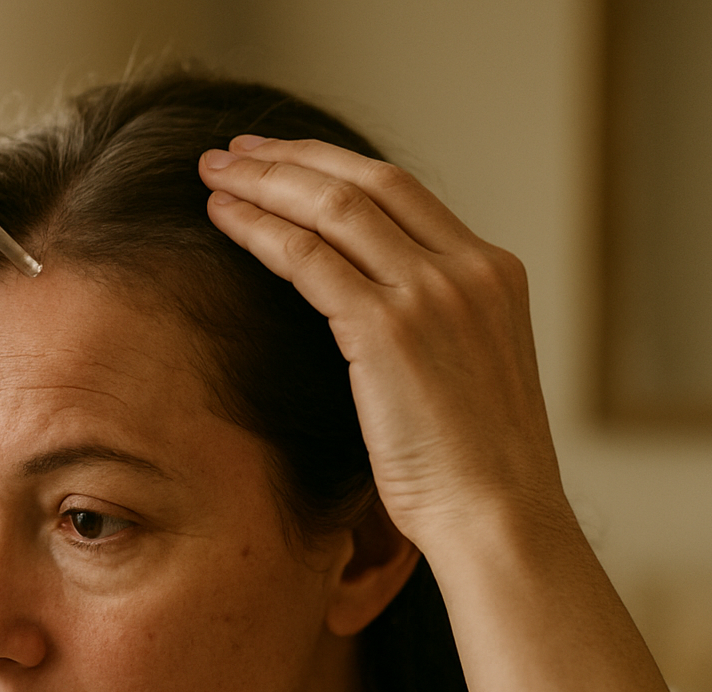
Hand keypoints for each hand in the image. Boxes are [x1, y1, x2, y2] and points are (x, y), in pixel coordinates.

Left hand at [198, 136, 567, 554]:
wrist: (499, 519)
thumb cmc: (475, 471)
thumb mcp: (467, 375)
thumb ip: (432, 327)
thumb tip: (366, 312)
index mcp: (494, 273)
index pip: (403, 192)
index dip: (333, 167)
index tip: (283, 159)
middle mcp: (469, 269)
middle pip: (367, 182)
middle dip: (291, 158)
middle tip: (233, 152)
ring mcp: (433, 295)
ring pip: (333, 207)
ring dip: (265, 184)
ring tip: (213, 176)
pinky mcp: (390, 330)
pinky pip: (309, 259)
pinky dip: (260, 231)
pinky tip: (222, 220)